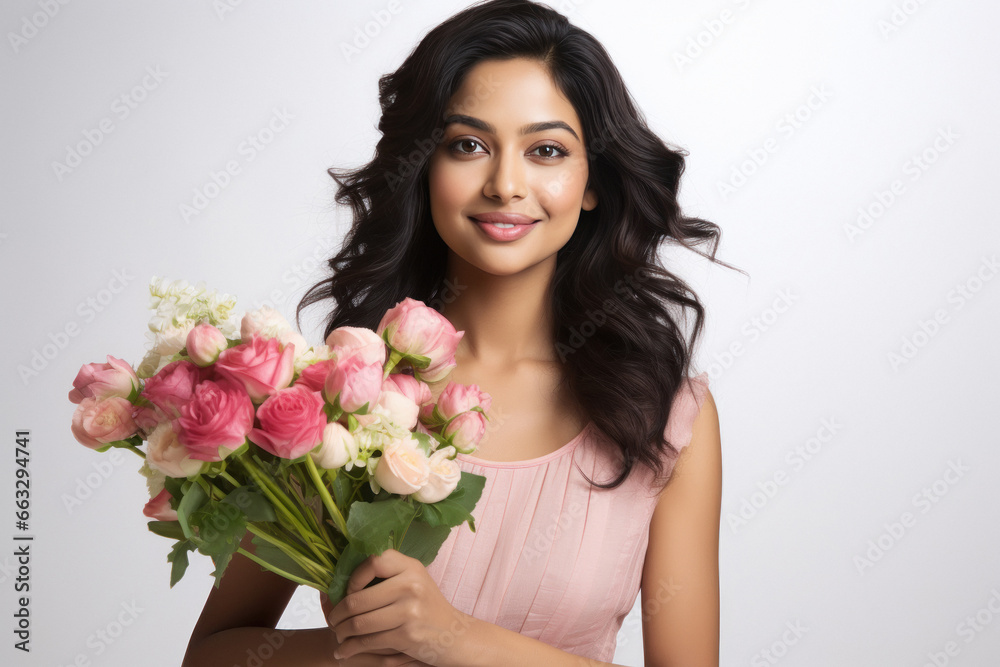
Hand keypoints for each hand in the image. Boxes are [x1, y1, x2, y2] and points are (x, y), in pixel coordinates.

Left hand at [324, 548, 471, 666]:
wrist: (455, 636)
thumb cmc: (427, 608)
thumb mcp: (414, 582)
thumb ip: (387, 577)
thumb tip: (339, 582)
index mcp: (411, 567)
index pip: (373, 561)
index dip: (354, 577)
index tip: (349, 591)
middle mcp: (411, 585)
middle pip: (358, 598)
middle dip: (337, 614)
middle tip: (332, 621)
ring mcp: (410, 610)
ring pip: (359, 622)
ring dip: (341, 632)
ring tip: (337, 636)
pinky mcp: (407, 635)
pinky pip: (368, 641)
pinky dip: (350, 648)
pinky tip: (344, 651)